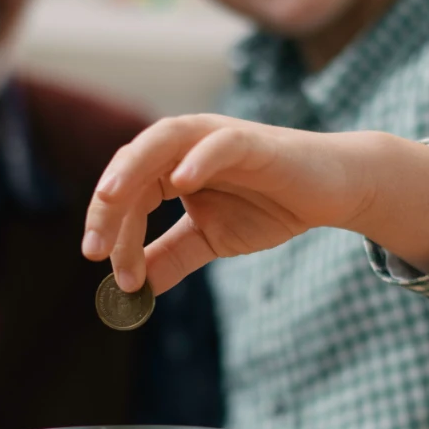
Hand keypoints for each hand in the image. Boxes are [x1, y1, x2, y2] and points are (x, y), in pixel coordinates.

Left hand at [82, 115, 428, 293]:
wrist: (332, 192)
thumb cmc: (271, 205)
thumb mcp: (212, 238)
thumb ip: (172, 257)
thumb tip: (133, 290)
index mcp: (172, 165)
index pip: (127, 193)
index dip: (112, 230)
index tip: (105, 270)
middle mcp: (187, 145)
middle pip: (133, 166)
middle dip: (109, 207)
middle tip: (95, 249)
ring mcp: (218, 138)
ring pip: (163, 141)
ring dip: (132, 169)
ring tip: (110, 199)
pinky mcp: (254, 142)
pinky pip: (221, 143)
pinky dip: (197, 159)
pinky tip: (180, 184)